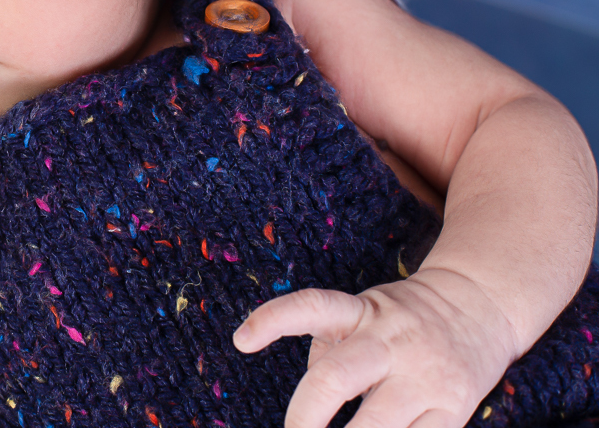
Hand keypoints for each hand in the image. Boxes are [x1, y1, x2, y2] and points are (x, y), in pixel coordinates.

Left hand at [233, 268, 519, 427]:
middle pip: (335, 378)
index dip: (272, 319)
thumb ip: (328, 350)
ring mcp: (423, 377)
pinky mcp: (452, 409)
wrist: (480, 306)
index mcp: (362, 312)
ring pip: (376, 426)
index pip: (311, 306)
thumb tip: (311, 408)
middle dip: (305, 416)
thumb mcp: (360, 313)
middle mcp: (390, 341)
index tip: (241, 340)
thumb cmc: (401, 319)